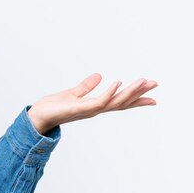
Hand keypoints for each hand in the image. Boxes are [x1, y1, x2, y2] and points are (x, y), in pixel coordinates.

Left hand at [27, 73, 157, 133]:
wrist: (38, 117)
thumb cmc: (53, 107)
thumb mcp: (73, 93)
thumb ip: (86, 86)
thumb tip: (99, 75)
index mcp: (95, 105)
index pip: (120, 102)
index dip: (136, 99)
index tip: (152, 96)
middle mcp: (95, 109)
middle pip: (123, 102)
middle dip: (139, 93)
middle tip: (155, 84)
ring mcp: (90, 110)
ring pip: (115, 101)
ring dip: (130, 91)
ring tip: (143, 81)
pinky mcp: (81, 108)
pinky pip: (99, 101)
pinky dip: (109, 92)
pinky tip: (117, 82)